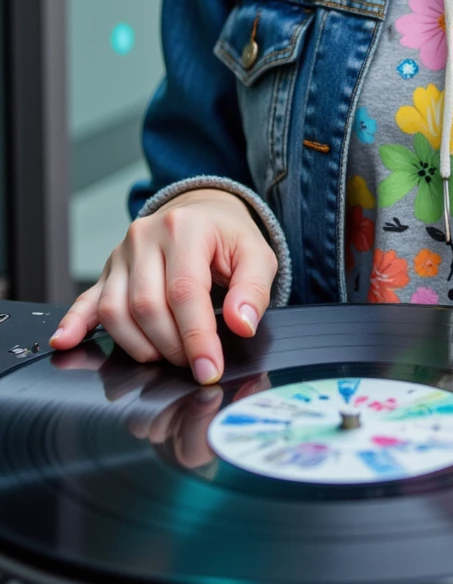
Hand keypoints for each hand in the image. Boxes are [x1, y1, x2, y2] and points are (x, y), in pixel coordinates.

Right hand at [48, 188, 277, 384]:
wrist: (203, 213)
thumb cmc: (228, 238)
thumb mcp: (256, 255)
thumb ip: (253, 290)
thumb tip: (241, 324)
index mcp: (185, 227)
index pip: (185, 291)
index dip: (196, 338)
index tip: (208, 370)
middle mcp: (147, 236)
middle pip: (147, 306)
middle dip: (171, 346)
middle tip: (192, 362)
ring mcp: (122, 254)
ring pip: (115, 311)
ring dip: (139, 346)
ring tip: (165, 356)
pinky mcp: (107, 272)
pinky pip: (87, 301)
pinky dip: (75, 324)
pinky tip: (65, 342)